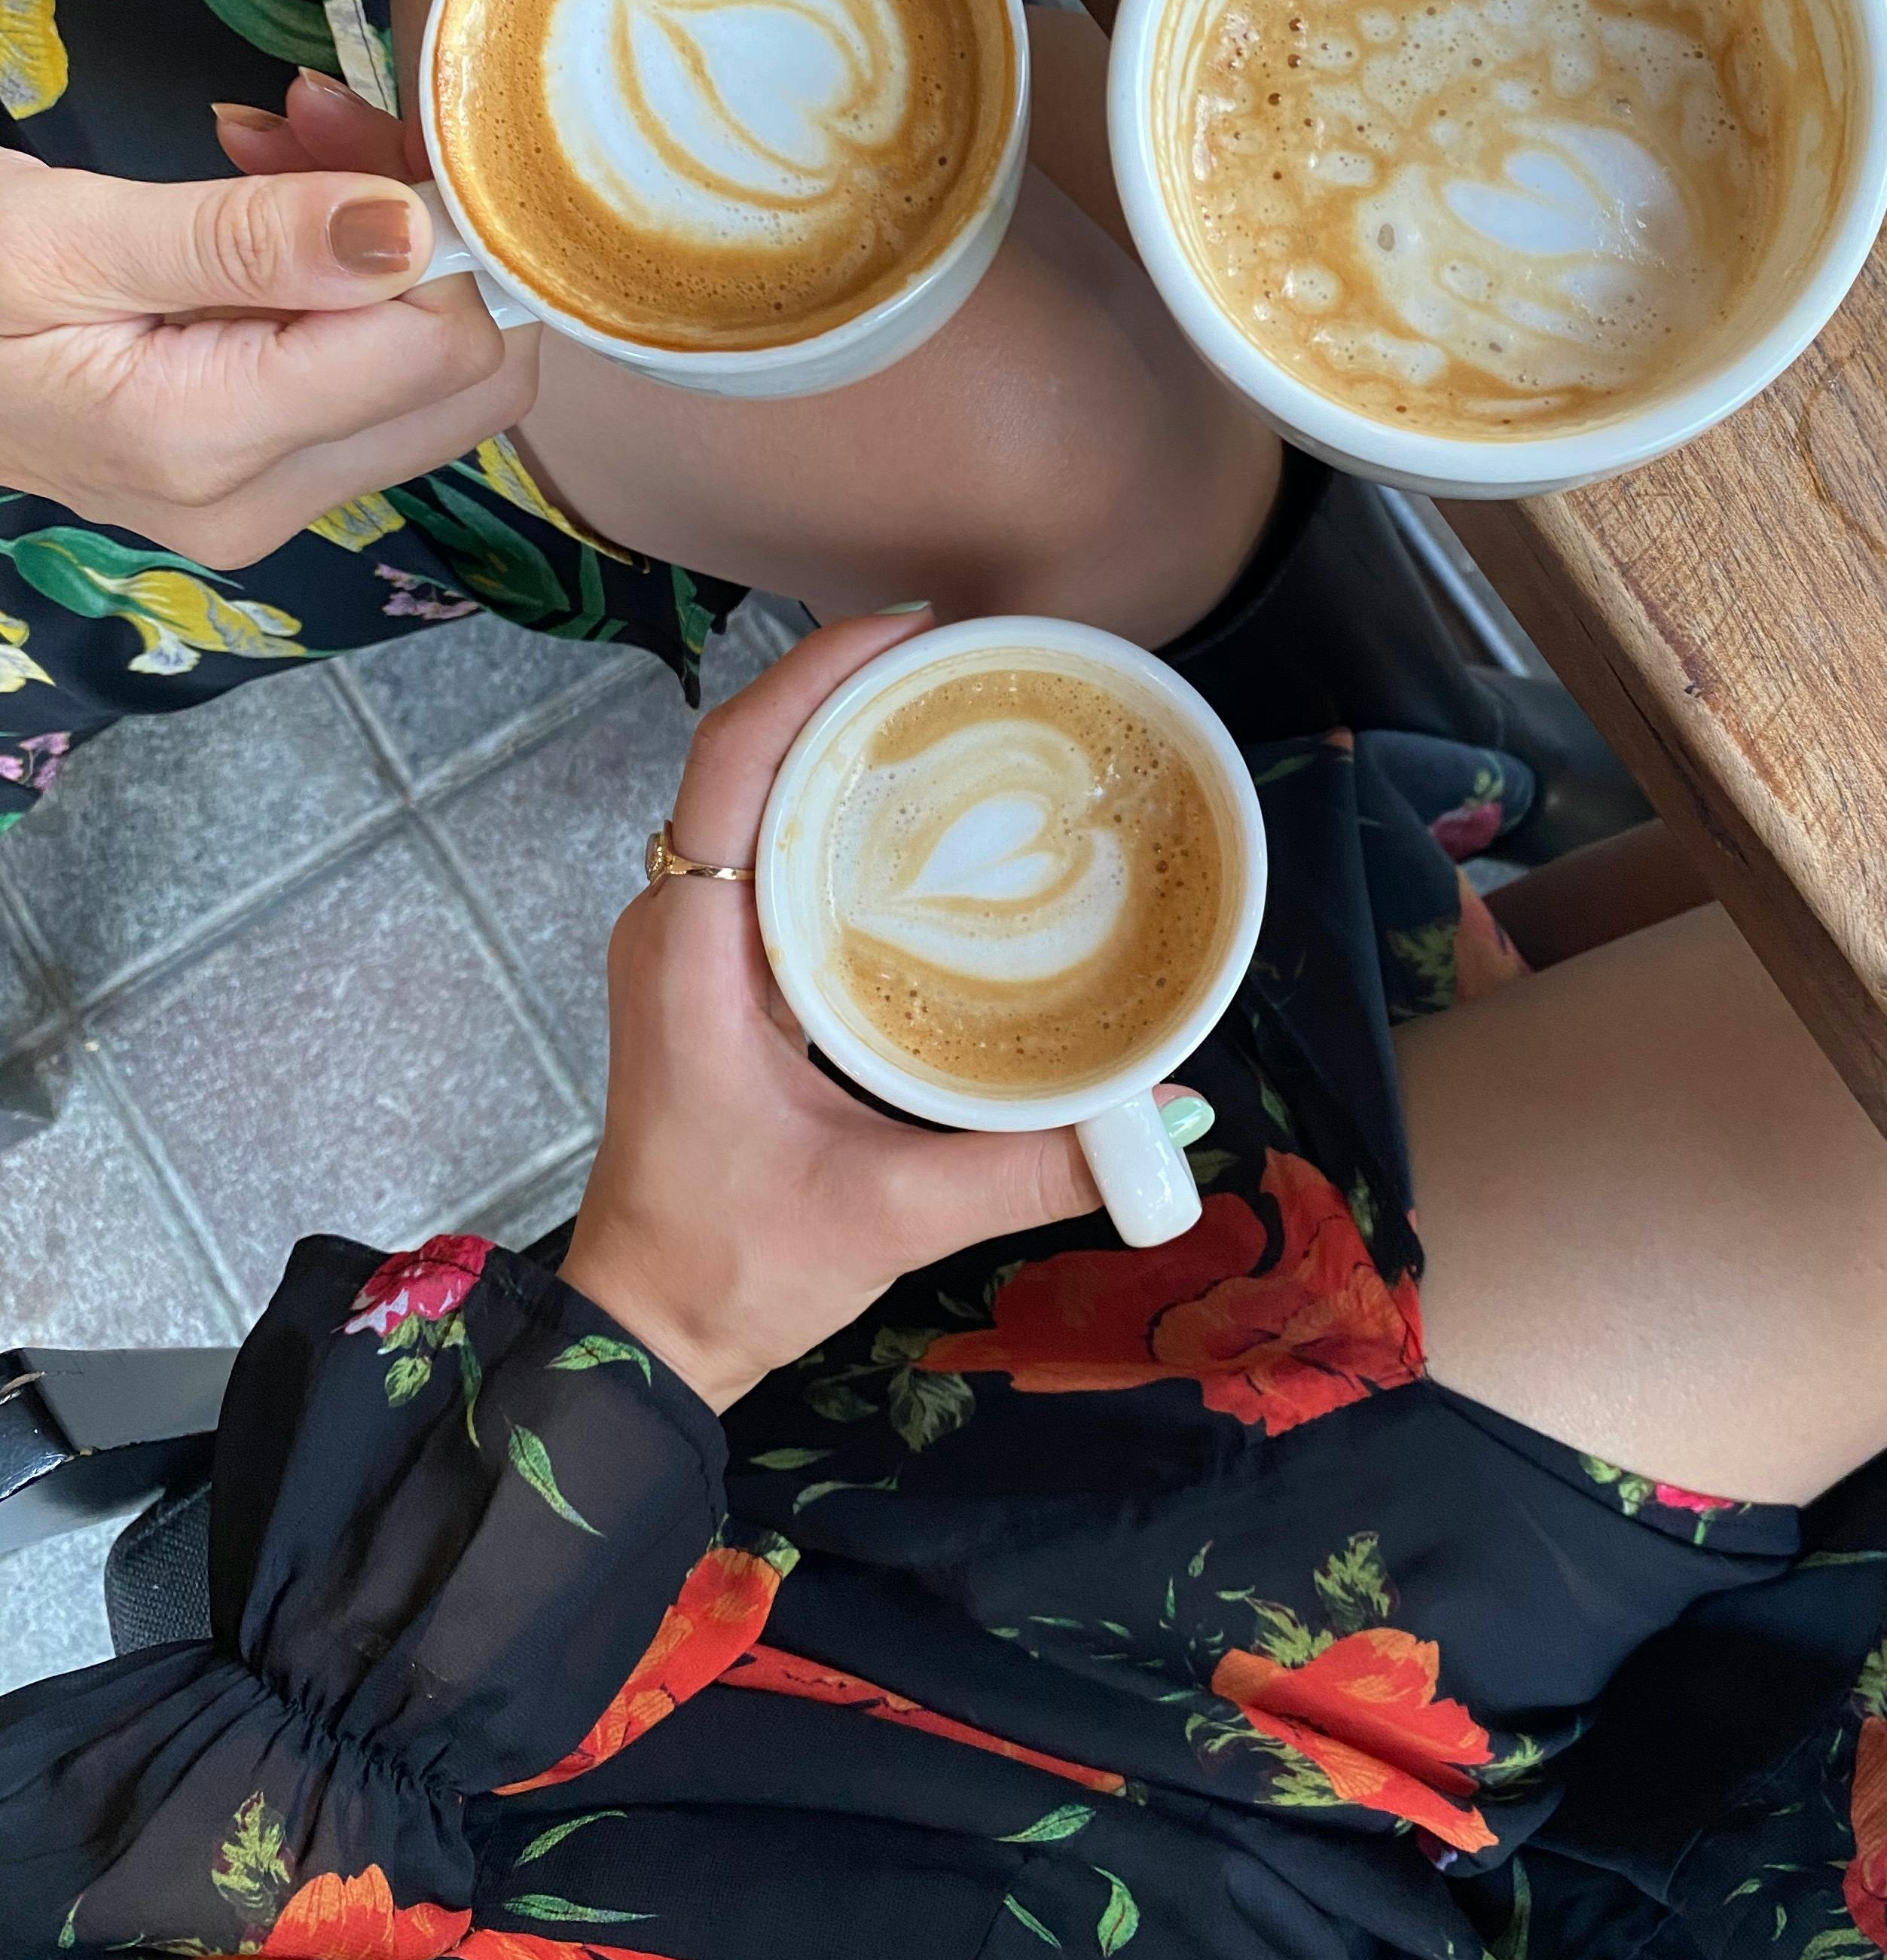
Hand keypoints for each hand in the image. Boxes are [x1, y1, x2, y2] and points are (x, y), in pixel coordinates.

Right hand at [0, 70, 532, 568]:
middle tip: (323, 120)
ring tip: (277, 142)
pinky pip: (376, 379)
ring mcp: (273, 501)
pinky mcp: (271, 477)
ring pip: (437, 374)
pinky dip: (354, 281)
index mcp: (210, 445)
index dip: (438, 228)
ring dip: (393, 244)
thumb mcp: (68, 237)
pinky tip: (271, 199)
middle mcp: (265, 502)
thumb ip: (242, 239)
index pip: (443, 348)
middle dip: (431, 235)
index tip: (359, 128)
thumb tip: (410, 229)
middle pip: (471, 377)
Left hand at [562, 614, 1210, 1413]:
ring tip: (945, 703)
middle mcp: (677, 924)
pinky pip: (767, 844)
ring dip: (835, 736)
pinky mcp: (713, 968)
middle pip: (746, 753)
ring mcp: (688, 942)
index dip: (812, 677)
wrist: (651, 1328)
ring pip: (753, 792)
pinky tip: (913, 805)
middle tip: (958, 655)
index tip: (906, 631)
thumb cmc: (733, 1266)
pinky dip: (832, 801)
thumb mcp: (888, 1216)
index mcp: (691, 952)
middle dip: (840, 684)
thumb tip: (1162, 1118)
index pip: (735, 762)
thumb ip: (1028, 1168)